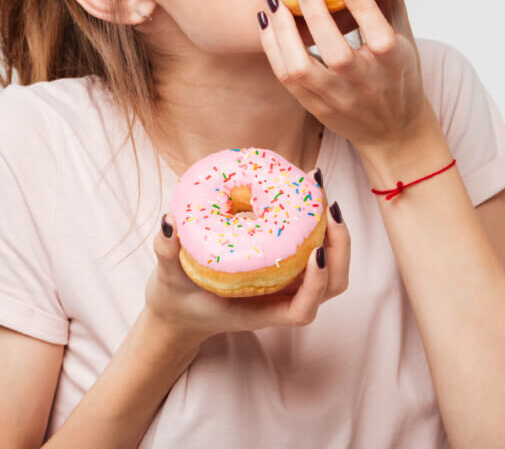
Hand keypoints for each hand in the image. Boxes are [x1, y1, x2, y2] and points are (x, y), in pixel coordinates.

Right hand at [145, 178, 350, 345]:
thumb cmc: (177, 299)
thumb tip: (169, 221)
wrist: (180, 310)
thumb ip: (165, 253)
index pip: (302, 311)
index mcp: (258, 312)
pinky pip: (311, 247)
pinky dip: (316, 223)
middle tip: (328, 207)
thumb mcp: (166, 278)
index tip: (317, 253)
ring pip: (330, 266)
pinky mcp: (283, 267)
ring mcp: (286, 283)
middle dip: (339, 247)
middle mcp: (280, 300)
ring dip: (334, 232)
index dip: (317, 284)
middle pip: (331, 285)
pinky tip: (302, 191)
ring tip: (320, 192)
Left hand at [257, 0, 433, 152]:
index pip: (379, 35)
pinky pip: (285, 78)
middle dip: (316, 16)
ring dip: (283, 33)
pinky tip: (267, 21)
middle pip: (337, 54)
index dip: (362, 7)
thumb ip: (390, 0)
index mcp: (393, 63)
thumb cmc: (399, 77)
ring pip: (301, 70)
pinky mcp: (315, 106)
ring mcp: (337, 97)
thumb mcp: (405, 39)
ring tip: (274, 1)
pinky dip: (272, 48)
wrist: (394, 132)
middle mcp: (365, 83)